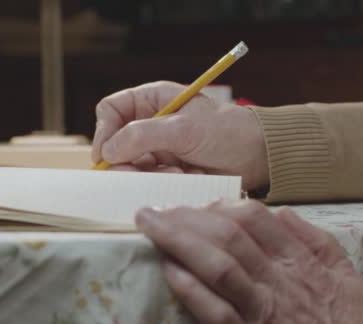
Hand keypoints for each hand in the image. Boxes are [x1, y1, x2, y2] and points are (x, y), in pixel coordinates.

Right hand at [92, 81, 268, 189]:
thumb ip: (143, 135)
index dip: (104, 130)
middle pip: (113, 142)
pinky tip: (181, 179)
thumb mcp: (184, 128)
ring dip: (145, 174)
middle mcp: (148, 123)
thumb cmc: (226, 132)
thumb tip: (108, 151)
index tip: (108, 152)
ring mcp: (155, 149)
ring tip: (174, 174)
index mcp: (151, 100)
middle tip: (134, 173)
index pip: (110, 110)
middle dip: (124, 160)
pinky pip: (145, 181)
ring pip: (127, 166)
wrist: (258, 157)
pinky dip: (159, 183)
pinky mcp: (164, 171)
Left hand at [135, 200, 362, 323]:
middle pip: (226, 236)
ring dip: (178, 242)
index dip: (218, 205)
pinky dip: (190, 290)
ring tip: (149, 227)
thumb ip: (314, 238)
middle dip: (186, 217)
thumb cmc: (354, 323)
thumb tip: (280, 211)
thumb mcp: (346, 271)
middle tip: (154, 209)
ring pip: (217, 266)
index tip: (196, 203)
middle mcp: (276, 280)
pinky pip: (216, 312)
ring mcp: (261, 312)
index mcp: (298, 260)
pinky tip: (168, 271)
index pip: (253, 218)